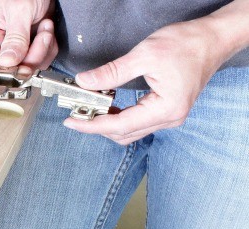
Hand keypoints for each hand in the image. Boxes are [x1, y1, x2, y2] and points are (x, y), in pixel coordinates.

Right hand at [0, 0, 56, 75]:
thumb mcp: (20, 11)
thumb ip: (15, 38)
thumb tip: (8, 62)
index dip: (1, 70)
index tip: (19, 67)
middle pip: (10, 68)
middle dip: (30, 58)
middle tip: (41, 39)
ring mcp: (14, 45)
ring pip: (28, 66)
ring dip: (42, 50)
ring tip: (45, 28)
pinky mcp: (30, 46)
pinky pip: (40, 59)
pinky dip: (48, 47)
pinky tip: (47, 29)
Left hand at [65, 20, 231, 144]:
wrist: (213, 39)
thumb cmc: (186, 44)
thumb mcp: (144, 55)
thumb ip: (112, 72)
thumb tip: (84, 82)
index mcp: (166, 109)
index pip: (120, 125)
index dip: (92, 126)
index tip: (71, 122)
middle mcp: (170, 118)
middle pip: (124, 133)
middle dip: (97, 126)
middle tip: (75, 114)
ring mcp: (170, 117)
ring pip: (130, 131)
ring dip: (108, 123)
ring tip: (88, 110)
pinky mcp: (168, 111)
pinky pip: (138, 123)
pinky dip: (120, 118)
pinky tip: (107, 106)